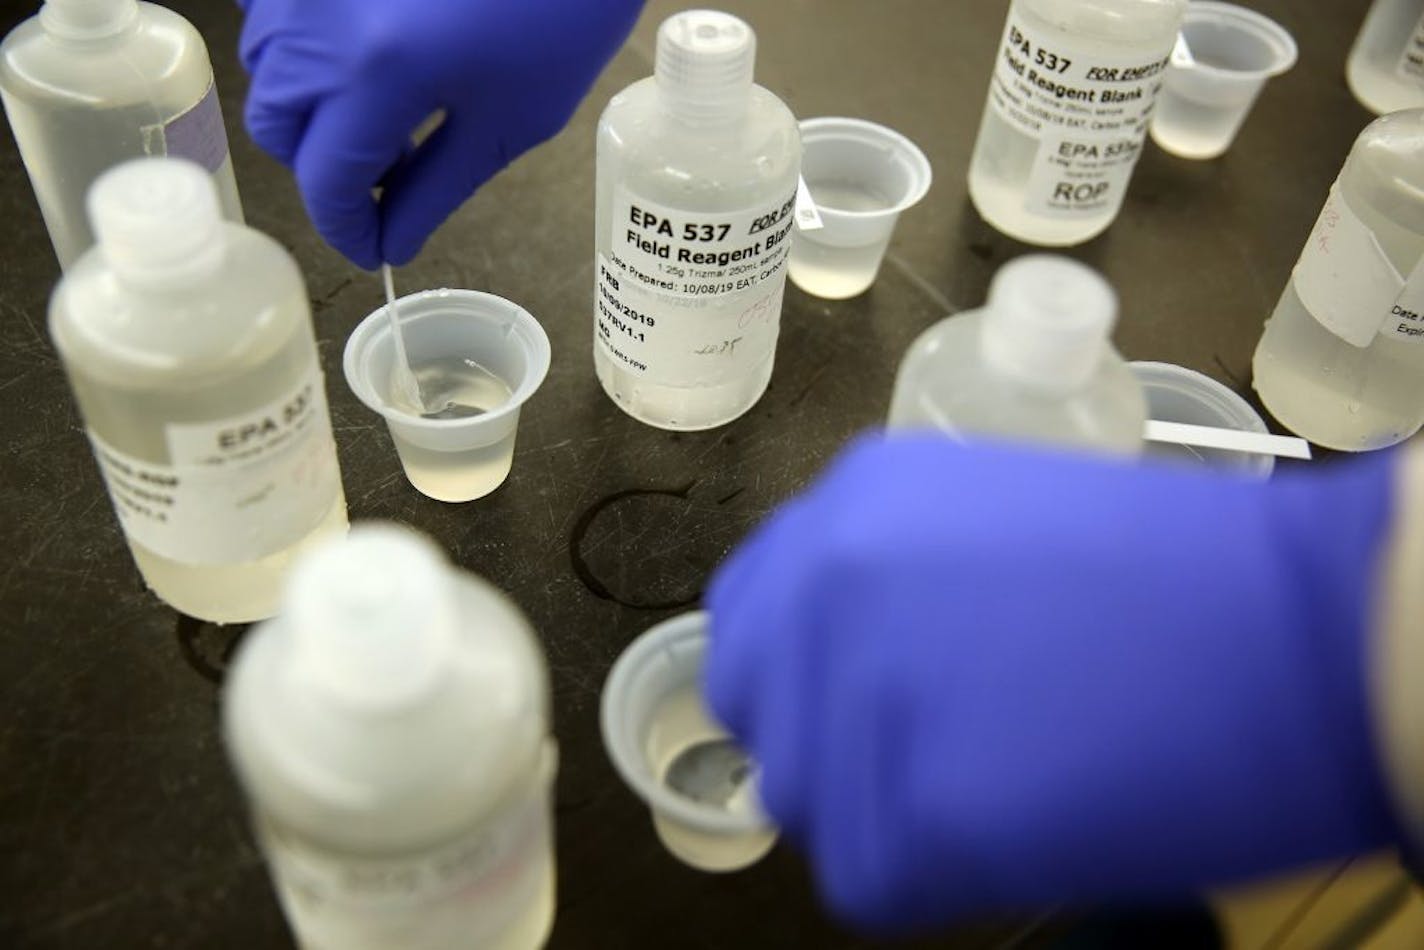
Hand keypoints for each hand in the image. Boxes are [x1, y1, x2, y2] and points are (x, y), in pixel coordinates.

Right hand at [238, 0, 642, 267]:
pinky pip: (280, 14)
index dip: (346, 228)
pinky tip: (370, 55)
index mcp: (375, 72)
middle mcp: (320, 22)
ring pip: (269, 67)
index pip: (325, 179)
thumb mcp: (507, 122)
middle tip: (392, 172)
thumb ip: (436, 190)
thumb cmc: (561, 17)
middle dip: (324, 166)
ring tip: (389, 110)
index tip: (373, 248)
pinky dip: (311, 49)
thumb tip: (391, 240)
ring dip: (314, 106)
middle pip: (277, 125)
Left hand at [706, 434, 1400, 930]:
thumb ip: (889, 583)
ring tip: (998, 781)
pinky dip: (932, 873)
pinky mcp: (912, 814)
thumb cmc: (1178, 581)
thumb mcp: (990, 527)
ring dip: (882, 809)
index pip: (745, 616)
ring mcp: (857, 698)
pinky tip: (1020, 822)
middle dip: (824, 741)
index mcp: (850, 507)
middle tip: (927, 756)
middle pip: (759, 710)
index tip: (847, 699)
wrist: (1304, 637)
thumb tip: (835, 665)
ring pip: (806, 800)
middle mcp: (827, 586)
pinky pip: (868, 875)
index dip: (793, 671)